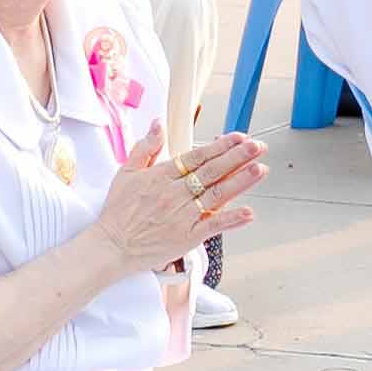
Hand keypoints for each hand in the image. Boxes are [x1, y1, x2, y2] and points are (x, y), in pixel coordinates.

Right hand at [93, 127, 265, 277]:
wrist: (111, 246)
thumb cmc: (118, 212)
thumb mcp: (125, 173)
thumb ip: (145, 147)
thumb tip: (158, 124)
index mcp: (161, 175)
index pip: (197, 156)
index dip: (220, 146)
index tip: (238, 137)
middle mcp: (174, 193)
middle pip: (212, 171)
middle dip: (238, 157)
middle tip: (258, 146)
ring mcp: (182, 215)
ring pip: (216, 194)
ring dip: (240, 181)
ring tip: (260, 168)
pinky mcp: (186, 236)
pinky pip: (212, 225)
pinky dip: (231, 219)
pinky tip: (248, 212)